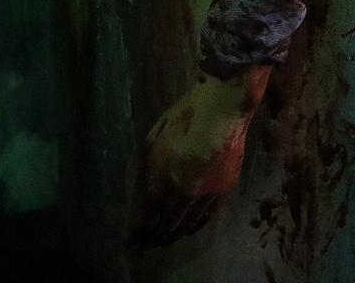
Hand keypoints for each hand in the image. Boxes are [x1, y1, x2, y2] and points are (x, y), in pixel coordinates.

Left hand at [129, 65, 270, 248]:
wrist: (222, 108)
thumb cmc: (182, 117)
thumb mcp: (153, 140)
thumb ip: (147, 171)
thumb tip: (145, 195)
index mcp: (160, 176)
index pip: (146, 216)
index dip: (137, 233)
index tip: (131, 242)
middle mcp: (182, 191)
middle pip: (166, 224)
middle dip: (153, 238)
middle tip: (146, 246)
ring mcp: (205, 192)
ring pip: (187, 224)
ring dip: (173, 235)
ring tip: (164, 242)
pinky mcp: (224, 190)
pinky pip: (207, 217)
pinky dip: (195, 227)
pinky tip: (188, 231)